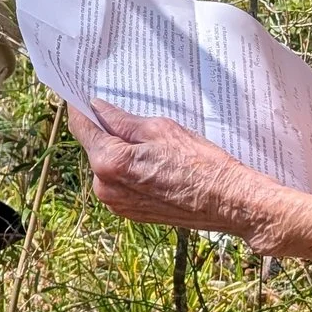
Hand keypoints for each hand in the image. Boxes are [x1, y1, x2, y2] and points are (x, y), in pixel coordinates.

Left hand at [67, 101, 311, 261]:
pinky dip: (129, 172)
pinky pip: (120, 185)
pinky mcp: (131, 214)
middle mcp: (105, 187)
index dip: (81, 109)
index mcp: (109, 162)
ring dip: (119, 154)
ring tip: (152, 147)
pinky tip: (154, 165)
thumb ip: (122, 121)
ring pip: (107, 167)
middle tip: (130, 119)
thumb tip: (98, 108)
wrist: (230, 202)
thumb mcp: (160, 130)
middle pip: (95, 148)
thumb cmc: (200, 163)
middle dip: (106, 133)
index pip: (82, 127)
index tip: (80, 97)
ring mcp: (117, 204)